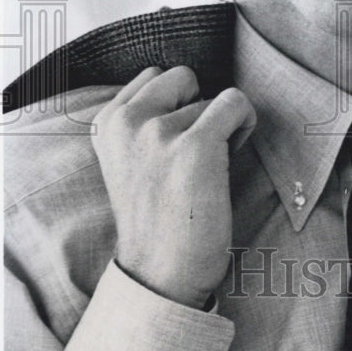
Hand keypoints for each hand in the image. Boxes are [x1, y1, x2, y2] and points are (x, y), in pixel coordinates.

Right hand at [94, 66, 255, 308]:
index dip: (174, 104)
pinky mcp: (197, 146)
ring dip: (219, 127)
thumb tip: (189, 86)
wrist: (160, 274)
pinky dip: (245, 121)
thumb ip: (141, 121)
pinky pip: (235, 102)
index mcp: (106, 123)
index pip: (153, 76)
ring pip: (210, 97)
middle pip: (182, 77)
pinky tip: (234, 153)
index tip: (174, 140)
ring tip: (206, 168)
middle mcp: (127, 122)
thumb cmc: (155, 217)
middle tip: (194, 149)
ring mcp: (159, 133)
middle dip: (195, 105)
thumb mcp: (127, 159)